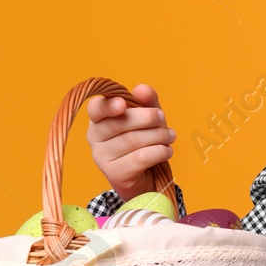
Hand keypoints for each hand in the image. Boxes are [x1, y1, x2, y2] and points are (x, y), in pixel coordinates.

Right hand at [85, 83, 175, 199]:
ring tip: (170, 136)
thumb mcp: (149, 118)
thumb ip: (146, 101)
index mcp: (99, 119)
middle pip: (120, 122)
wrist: (147, 177)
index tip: (123, 104)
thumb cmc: (145, 141)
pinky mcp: (115, 174)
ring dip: (159, 136)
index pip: (96, 108)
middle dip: (148, 118)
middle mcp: (95, 137)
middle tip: (163, 119)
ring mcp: (102, 157)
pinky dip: (160, 152)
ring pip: (133, 140)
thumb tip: (142, 88)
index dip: (108, 105)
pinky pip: (140, 158)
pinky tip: (167, 151)